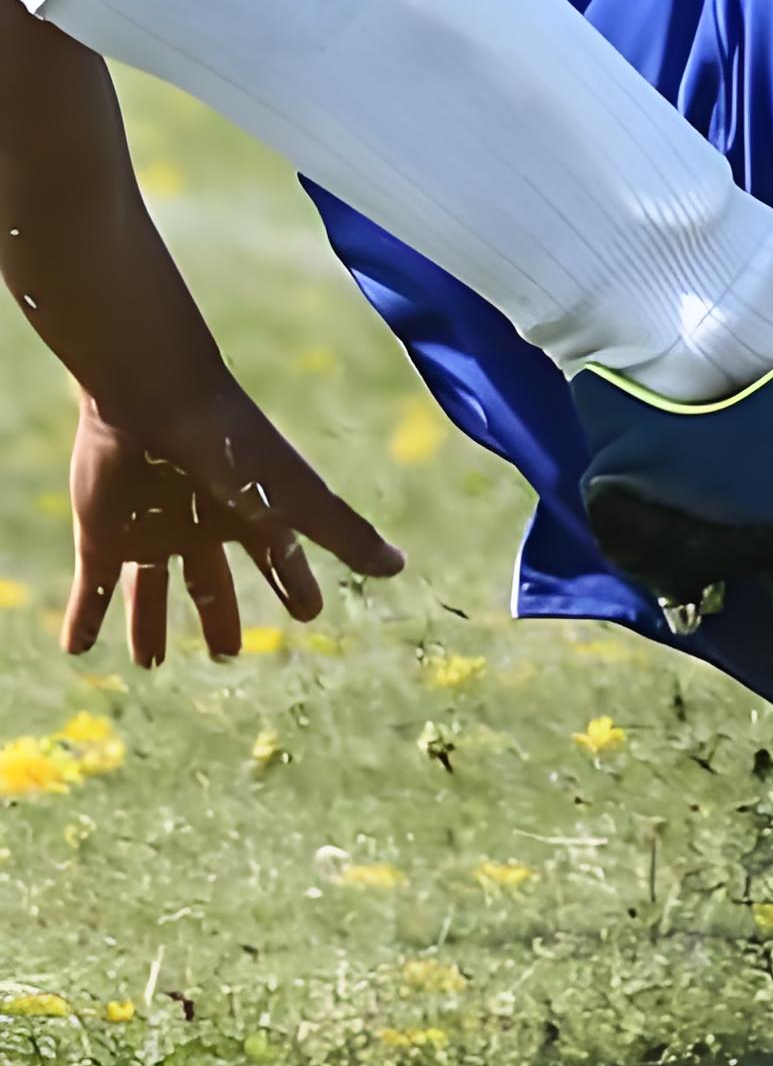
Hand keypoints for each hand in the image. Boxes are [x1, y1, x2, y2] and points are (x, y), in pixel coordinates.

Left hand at [63, 373, 404, 669]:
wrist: (155, 401)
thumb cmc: (235, 448)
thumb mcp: (298, 499)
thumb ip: (345, 534)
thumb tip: (401, 567)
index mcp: (252, 517)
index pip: (280, 560)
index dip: (295, 585)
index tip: (308, 612)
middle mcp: (202, 528)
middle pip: (212, 583)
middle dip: (219, 616)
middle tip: (225, 654)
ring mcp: (150, 533)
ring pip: (152, 591)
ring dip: (149, 626)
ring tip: (150, 664)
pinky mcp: (104, 535)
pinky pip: (92, 586)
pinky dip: (84, 619)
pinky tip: (77, 649)